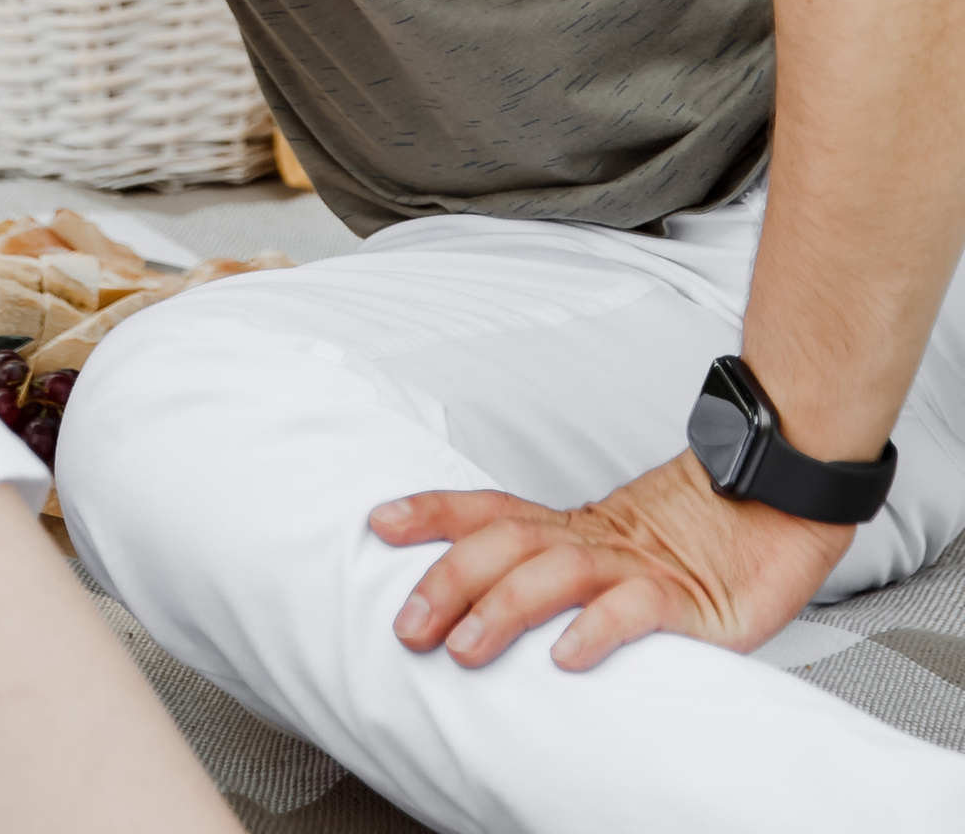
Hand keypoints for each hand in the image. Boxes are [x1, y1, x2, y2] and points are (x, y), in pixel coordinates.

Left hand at [372, 451, 850, 673]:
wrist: (780, 504)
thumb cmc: (701, 539)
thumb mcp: (617, 556)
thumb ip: (565, 574)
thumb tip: (494, 607)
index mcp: (575, 528)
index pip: (491, 510)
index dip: (434, 512)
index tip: (380, 521)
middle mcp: (594, 540)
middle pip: (506, 544)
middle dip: (448, 579)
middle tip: (408, 622)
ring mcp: (637, 565)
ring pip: (556, 573)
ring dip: (502, 609)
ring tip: (466, 646)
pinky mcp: (685, 600)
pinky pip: (635, 612)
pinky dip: (596, 631)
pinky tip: (567, 656)